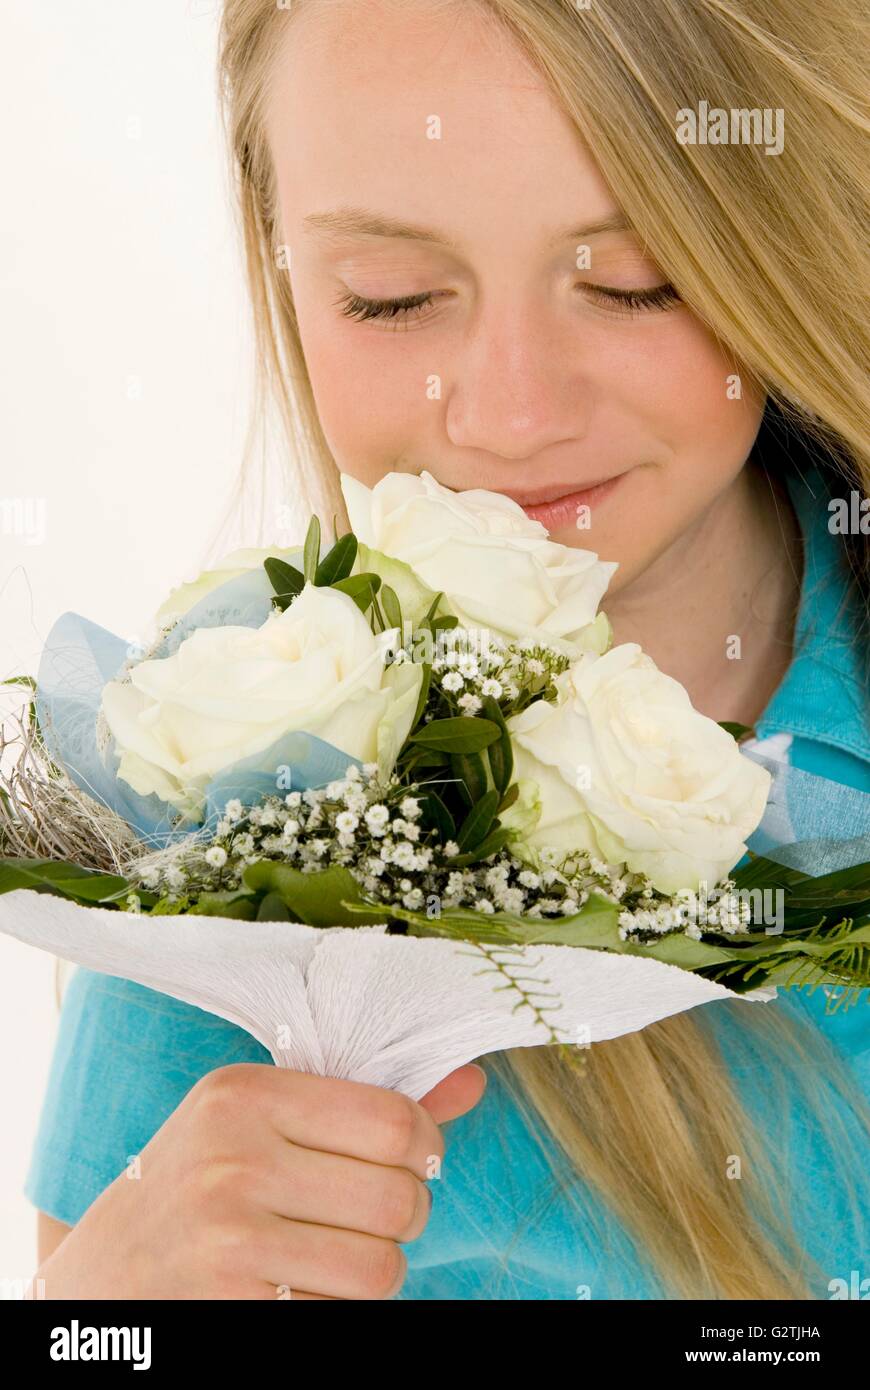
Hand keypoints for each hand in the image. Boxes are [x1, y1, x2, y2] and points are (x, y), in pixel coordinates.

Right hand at [33, 1061, 486, 1299]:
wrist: (101, 1276)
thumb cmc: (199, 1181)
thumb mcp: (264, 1119)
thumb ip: (369, 1102)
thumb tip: (473, 1078)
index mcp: (244, 1095)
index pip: (394, 1122)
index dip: (425, 1148)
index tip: (412, 1157)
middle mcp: (233, 1162)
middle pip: (398, 1201)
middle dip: (404, 1215)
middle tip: (371, 1212)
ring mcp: (230, 1243)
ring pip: (381, 1270)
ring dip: (375, 1269)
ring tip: (333, 1252)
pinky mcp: (234, 1310)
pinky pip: (341, 1314)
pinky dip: (336, 1306)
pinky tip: (297, 1285)